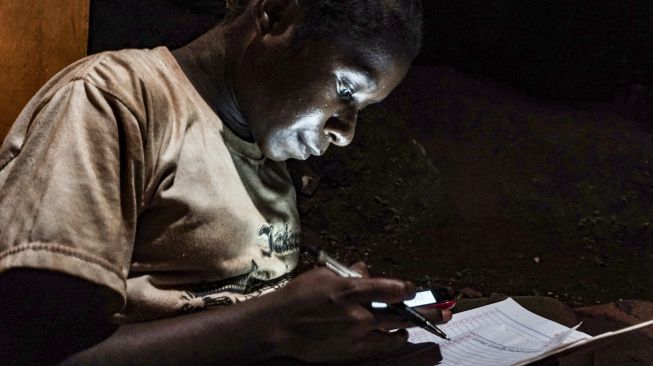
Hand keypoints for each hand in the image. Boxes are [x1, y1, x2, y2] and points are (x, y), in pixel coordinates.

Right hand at [267, 262, 450, 362]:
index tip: (414, 289)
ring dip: (409, 328)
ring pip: (395, 333)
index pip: (391, 288)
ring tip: (417, 325)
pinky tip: (396, 337)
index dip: (409, 289)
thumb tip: (366, 270)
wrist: (278, 327)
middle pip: (402, 314)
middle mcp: (359, 313)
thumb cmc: (297, 296)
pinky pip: (382, 348)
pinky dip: (392, 342)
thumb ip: (348, 273)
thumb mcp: (322, 275)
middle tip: (446, 311)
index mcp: (351, 289)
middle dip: (428, 312)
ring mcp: (357, 335)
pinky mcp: (352, 351)